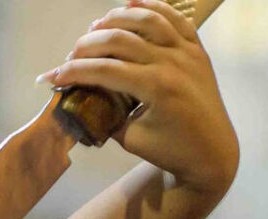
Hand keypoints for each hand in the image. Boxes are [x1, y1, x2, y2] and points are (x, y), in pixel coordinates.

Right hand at [41, 1, 239, 195]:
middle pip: (119, 39)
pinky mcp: (198, 50)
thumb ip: (104, 113)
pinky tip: (131, 7)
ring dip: (117, 18)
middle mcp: (173, 63)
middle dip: (88, 45)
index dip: (74, 71)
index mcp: (157, 88)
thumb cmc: (172, 151)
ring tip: (97, 27)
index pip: (104, 70)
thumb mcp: (132, 138)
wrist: (214, 154)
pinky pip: (174, 17)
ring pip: (146, 19)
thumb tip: (77, 95)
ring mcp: (188, 52)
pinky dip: (151, 7)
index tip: (54, 76)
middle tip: (73, 55)